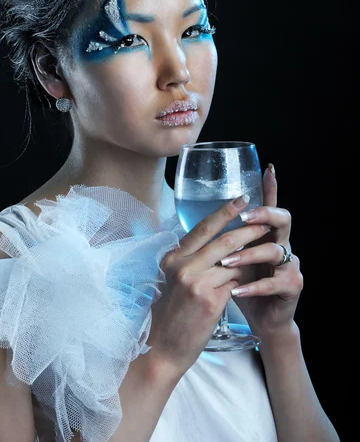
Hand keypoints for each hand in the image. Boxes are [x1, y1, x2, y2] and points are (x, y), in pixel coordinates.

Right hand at [147, 194, 270, 375]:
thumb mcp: (174, 279)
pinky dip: (247, 278)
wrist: (163, 347)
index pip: (203, 227)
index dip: (225, 211)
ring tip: (267, 247)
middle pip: (223, 240)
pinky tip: (257, 277)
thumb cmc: (172, 312)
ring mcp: (195, 282)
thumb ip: (192, 259)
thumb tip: (220, 242)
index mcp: (172, 257)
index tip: (243, 199)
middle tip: (265, 220)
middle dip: (248, 228)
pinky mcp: (209, 300)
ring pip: (233, 261)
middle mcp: (182, 266)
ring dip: (252, 255)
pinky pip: (236, 282)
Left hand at [224, 165, 303, 341]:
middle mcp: (283, 244)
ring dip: (248, 255)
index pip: (270, 205)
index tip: (268, 169)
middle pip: (282, 219)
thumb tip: (197, 224)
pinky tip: (236, 291)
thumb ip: (224, 242)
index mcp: (267, 234)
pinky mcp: (292, 286)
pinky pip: (274, 282)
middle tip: (242, 218)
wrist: (263, 319)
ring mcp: (290, 264)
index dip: (271, 187)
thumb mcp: (232, 260)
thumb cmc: (244, 285)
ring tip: (226, 263)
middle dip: (263, 215)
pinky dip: (253, 287)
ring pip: (274, 251)